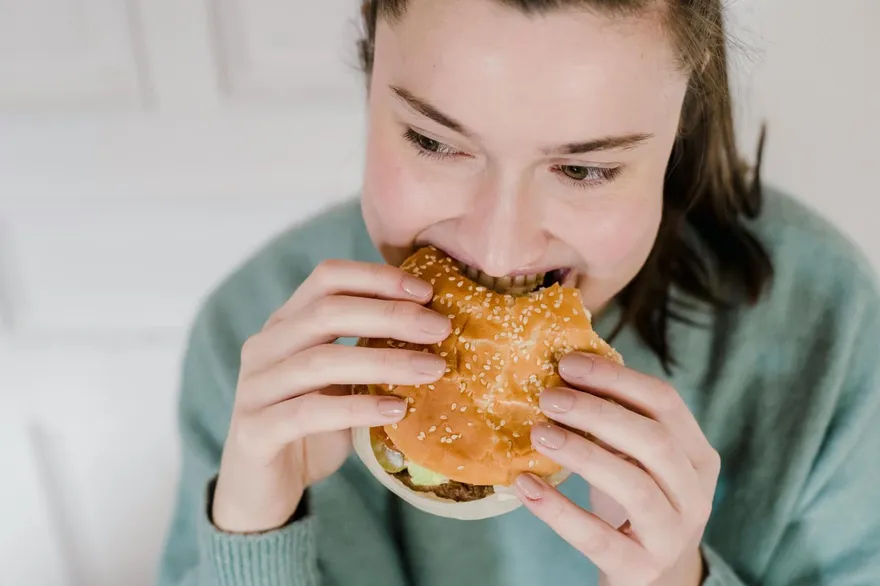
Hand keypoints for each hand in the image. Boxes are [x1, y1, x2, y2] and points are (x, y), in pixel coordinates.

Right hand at [212, 259, 450, 532]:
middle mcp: (264, 347)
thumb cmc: (311, 430)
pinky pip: (310, 413)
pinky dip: (358, 408)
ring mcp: (255, 388)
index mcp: (285, 324)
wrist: (263, 493)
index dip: (377, 278)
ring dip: (384, 361)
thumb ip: (368, 352)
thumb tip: (435, 329)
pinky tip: (397, 410)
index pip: (328, 278)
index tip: (427, 292)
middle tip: (440, 328)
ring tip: (433, 369)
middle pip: (327, 311)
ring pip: (321, 361)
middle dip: (391, 315)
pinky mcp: (255, 431)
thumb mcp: (341, 383)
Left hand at [514, 353, 719, 585]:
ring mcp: (672, 535)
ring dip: (582, 453)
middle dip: (597, 412)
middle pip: (653, 441)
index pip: (665, 403)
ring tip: (538, 434)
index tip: (567, 363)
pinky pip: (596, 538)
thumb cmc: (637, 504)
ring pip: (634, 487)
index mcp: (697, 456)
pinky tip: (525, 485)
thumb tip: (563, 370)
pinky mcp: (640, 570)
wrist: (654, 578)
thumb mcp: (637, 460)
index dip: (616, 378)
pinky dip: (558, 509)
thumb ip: (615, 421)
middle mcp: (695, 494)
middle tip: (548, 397)